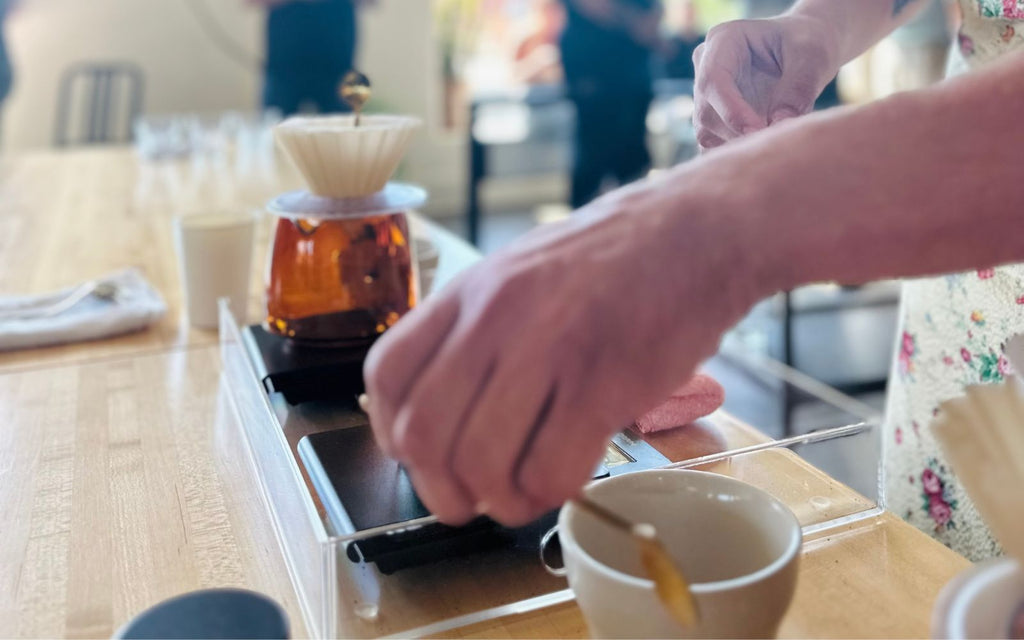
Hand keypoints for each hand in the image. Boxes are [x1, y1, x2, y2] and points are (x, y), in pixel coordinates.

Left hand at [364, 173, 761, 526]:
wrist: (699, 231)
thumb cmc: (612, 259)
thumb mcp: (521, 271)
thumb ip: (476, 329)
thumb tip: (445, 409)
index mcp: (469, 290)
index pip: (388, 374)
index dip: (392, 431)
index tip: (417, 456)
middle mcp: (498, 317)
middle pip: (426, 433)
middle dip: (438, 488)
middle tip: (465, 501)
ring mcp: (552, 348)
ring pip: (483, 462)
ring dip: (496, 500)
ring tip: (519, 496)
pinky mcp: (608, 382)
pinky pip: (552, 469)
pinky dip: (547, 494)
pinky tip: (561, 481)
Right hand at [692, 15, 840, 150]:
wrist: (805, 53)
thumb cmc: (809, 44)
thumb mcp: (813, 57)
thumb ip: (798, 89)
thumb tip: (779, 124)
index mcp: (723, 41)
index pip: (713, 80)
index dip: (731, 110)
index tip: (758, 131)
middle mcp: (706, 67)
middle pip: (706, 112)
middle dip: (738, 134)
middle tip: (775, 147)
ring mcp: (706, 96)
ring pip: (707, 133)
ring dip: (737, 148)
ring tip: (774, 150)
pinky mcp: (713, 120)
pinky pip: (714, 147)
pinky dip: (736, 156)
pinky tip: (764, 155)